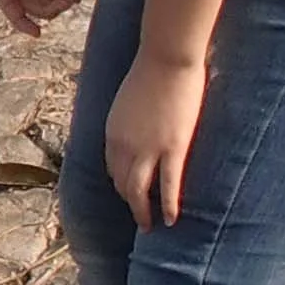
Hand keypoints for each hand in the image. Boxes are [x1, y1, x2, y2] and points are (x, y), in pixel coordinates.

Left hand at [104, 50, 208, 229]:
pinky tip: (170, 220)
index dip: (119, 181)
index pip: (111, 167)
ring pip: (139, 191)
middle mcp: (124, 146)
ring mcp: (148, 149)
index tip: (127, 190)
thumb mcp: (129, 99)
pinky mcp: (173, 148)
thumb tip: (139, 122)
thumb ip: (131, 117)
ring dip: (141, 212)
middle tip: (138, 214)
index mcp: (112, 132)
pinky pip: (169, 185)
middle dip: (128, 201)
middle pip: (122, 183)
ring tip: (148, 226)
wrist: (166, 57)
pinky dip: (167, 206)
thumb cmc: (152, 70)